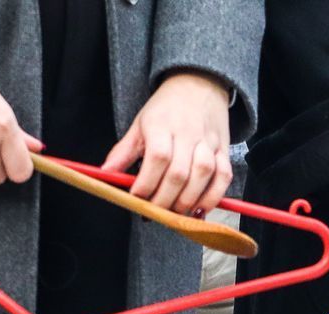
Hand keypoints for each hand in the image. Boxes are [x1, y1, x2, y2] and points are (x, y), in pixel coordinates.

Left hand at [103, 72, 233, 215]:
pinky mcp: (223, 150)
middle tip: (155, 213)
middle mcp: (187, 133)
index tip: (137, 198)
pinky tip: (200, 209)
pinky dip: (214, 196)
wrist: (198, 84)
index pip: (157, 158)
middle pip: (179, 173)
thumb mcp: (140, 125)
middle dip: (165, 200)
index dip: (147, 182)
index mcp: (161, 125)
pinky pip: (223, 176)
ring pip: (202, 175)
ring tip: (175, 214)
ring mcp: (208, 142)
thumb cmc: (166, 109)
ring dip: (188, 201)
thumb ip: (123, 152)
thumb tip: (104, 175)